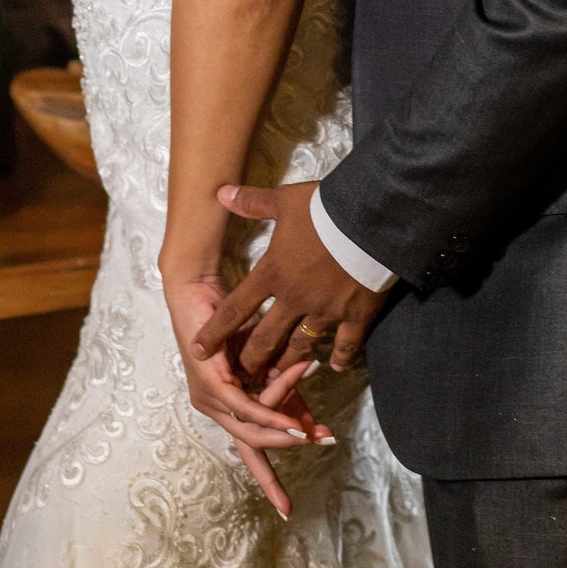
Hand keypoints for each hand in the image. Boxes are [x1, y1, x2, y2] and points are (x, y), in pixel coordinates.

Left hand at [163, 274, 330, 519]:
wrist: (200, 287)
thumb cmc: (230, 319)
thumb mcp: (265, 360)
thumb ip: (282, 388)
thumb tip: (309, 418)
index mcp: (224, 405)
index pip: (248, 448)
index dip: (267, 479)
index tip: (285, 508)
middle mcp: (212, 407)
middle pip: (251, 446)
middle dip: (285, 455)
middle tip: (323, 448)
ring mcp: (207, 398)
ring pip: (252, 428)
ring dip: (286, 430)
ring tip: (315, 433)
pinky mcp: (209, 383)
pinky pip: (246, 408)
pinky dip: (271, 416)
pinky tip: (293, 424)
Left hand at [193, 183, 385, 380]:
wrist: (368, 221)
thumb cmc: (322, 210)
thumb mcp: (282, 201)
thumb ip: (250, 202)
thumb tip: (221, 191)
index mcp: (273, 273)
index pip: (235, 307)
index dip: (215, 331)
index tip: (198, 350)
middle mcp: (294, 299)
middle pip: (266, 337)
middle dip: (251, 359)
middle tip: (242, 376)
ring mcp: (324, 311)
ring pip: (301, 345)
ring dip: (287, 362)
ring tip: (278, 376)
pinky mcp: (354, 316)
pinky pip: (345, 344)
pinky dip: (340, 357)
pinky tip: (334, 367)